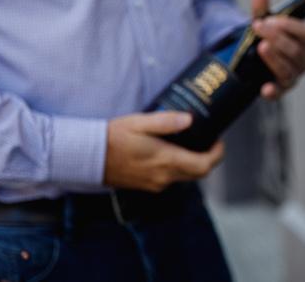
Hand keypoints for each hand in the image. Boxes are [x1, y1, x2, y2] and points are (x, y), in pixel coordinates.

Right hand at [104, 112, 224, 191]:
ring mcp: (155, 184)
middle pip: (199, 173)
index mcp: (166, 161)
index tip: (218, 140)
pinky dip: (178, 167)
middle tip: (208, 139)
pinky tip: (171, 150)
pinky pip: (171, 178)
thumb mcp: (140, 123)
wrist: (86, 157)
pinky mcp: (146, 185)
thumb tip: (189, 120)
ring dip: (193, 162)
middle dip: (208, 158)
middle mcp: (164, 177)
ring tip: (190, 141)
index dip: (217, 153)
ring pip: (185, 176)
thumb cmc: (112, 137)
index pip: (204, 166)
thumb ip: (166, 122)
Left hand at [250, 0, 304, 99]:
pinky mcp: (280, 89)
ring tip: (261, 47)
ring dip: (275, 59)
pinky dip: (273, 92)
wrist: (254, 60)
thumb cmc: (265, 38)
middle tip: (258, 28)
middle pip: (295, 50)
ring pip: (288, 70)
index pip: (304, 32)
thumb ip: (261, 7)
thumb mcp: (262, 22)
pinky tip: (265, 89)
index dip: (286, 26)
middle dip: (277, 38)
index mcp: (303, 40)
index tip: (267, 20)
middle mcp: (302, 59)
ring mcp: (292, 75)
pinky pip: (279, 93)